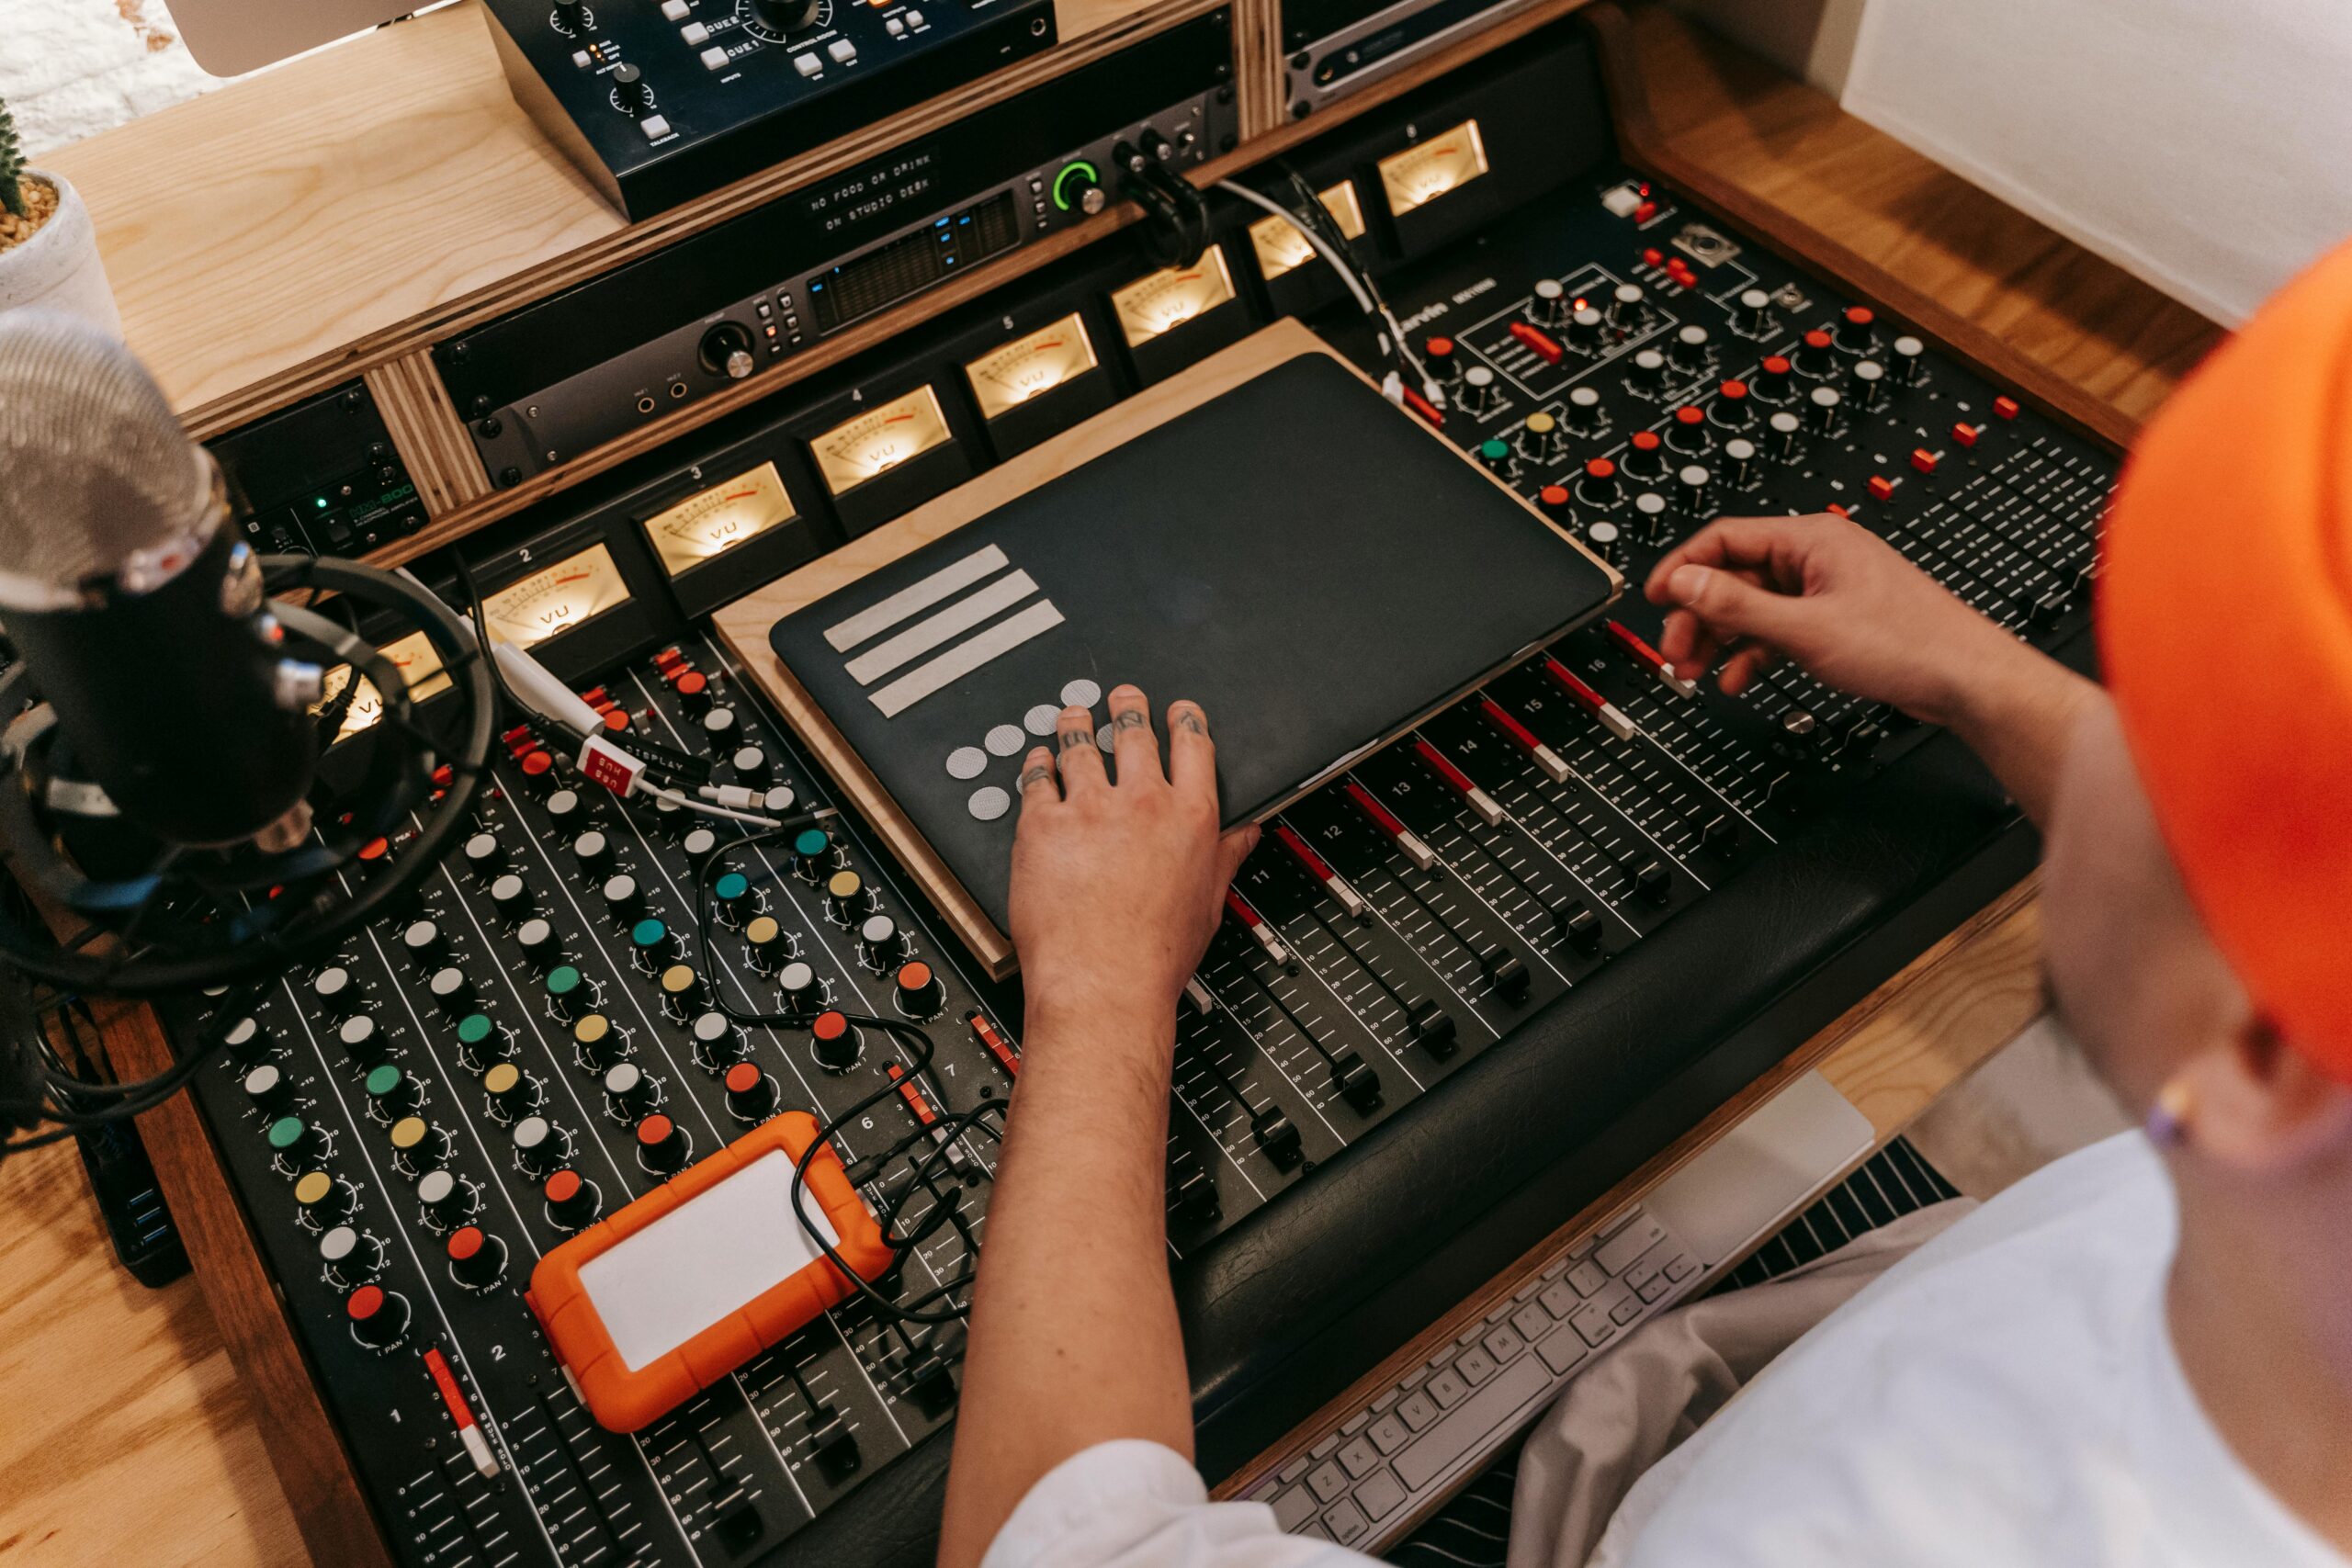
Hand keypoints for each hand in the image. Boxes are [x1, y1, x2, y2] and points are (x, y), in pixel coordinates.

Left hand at [1007, 686, 1258, 1022]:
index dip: (1185, 719)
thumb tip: (1246, 835)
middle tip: (1122, 697)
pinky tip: (1036, 762)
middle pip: (1134, 732)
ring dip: (1075, 725)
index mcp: (1190, 818)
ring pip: (1079, 746)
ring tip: (1072, 716)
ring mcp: (1089, 810)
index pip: (1193, 745)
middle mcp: (1142, 804)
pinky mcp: (1043, 826)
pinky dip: (1035, 765)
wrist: (1103, 983)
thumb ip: (1226, 857)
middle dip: (1127, 706)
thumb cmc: (1155, 954)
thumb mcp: (1209, 902)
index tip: (1178, 710)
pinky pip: (1036, 780)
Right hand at [1643, 512, 2026, 723]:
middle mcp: (1815, 557)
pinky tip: (1737, 678)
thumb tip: (1684, 581)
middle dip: (1698, 614)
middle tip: (1675, 651)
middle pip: (1733, 575)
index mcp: (1810, 539)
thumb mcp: (1805, 627)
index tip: (1653, 598)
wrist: (1964, 678)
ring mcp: (1825, 589)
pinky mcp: (1833, 619)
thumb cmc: (1908, 642)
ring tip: (1695, 670)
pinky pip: (1776, 628)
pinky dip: (1752, 652)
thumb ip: (1738, 604)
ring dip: (1719, 637)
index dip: (1682, 569)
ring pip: (1752, 606)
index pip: (1724, 538)